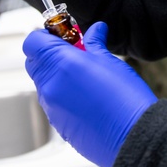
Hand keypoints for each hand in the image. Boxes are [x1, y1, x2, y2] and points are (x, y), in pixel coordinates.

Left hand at [23, 22, 157, 166]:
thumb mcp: (109, 61)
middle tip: (76, 54)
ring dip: (57, 76)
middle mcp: (50, 86)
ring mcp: (51, 108)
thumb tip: (95, 30)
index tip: (64, 37)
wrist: (133, 136)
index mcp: (60, 64)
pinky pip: (53, 103)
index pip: (33, 42)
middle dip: (50, 55)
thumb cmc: (124, 98)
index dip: (46, 36)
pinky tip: (88, 98)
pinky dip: (63, 96)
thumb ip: (94, 43)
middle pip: (34, 62)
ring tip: (86, 78)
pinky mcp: (58, 125)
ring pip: (43, 83)